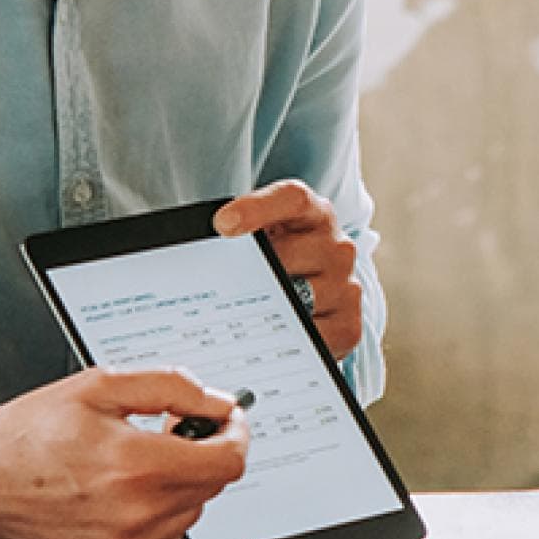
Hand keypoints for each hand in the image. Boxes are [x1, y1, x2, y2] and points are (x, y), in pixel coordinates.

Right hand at [0, 368, 247, 538]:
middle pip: (211, 486)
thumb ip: (170, 387)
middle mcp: (135, 515)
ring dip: (176, 487)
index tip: (225, 423)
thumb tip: (216, 402)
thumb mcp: (100, 386)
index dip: (235, 435)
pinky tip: (119, 498)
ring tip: (130, 467)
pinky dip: (155, 517)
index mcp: (136, 467)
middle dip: (199, 453)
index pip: (228, 462)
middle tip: (165, 434)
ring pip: (189, 513)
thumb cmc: (30, 436)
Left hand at [217, 181, 360, 359]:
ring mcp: (346, 285)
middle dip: (256, 269)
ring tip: (246, 316)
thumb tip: (190, 253)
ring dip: (272, 307)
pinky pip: (319, 334)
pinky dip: (290, 338)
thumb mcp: (254, 244)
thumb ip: (234, 241)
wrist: (302, 298)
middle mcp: (336, 246)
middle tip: (226, 283)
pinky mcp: (349, 323)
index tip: (223, 224)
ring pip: (305, 296)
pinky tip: (270, 339)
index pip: (292, 199)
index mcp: (313, 214)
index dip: (259, 208)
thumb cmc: (269, 267)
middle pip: (293, 252)